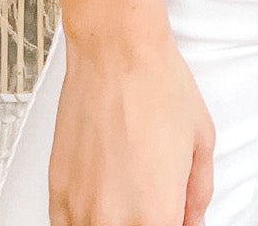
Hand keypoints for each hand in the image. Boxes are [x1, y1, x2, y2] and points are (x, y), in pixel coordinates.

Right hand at [48, 23, 215, 225]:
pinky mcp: (56, 192)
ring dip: (113, 221)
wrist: (116, 50)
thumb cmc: (157, 86)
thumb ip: (198, 196)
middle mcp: (114, 221)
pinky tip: (100, 201)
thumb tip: (191, 220)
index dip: (170, 225)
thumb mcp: (201, 143)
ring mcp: (80, 209)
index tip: (170, 215)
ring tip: (125, 194)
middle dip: (145, 221)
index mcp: (156, 216)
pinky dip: (85, 219)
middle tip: (151, 201)